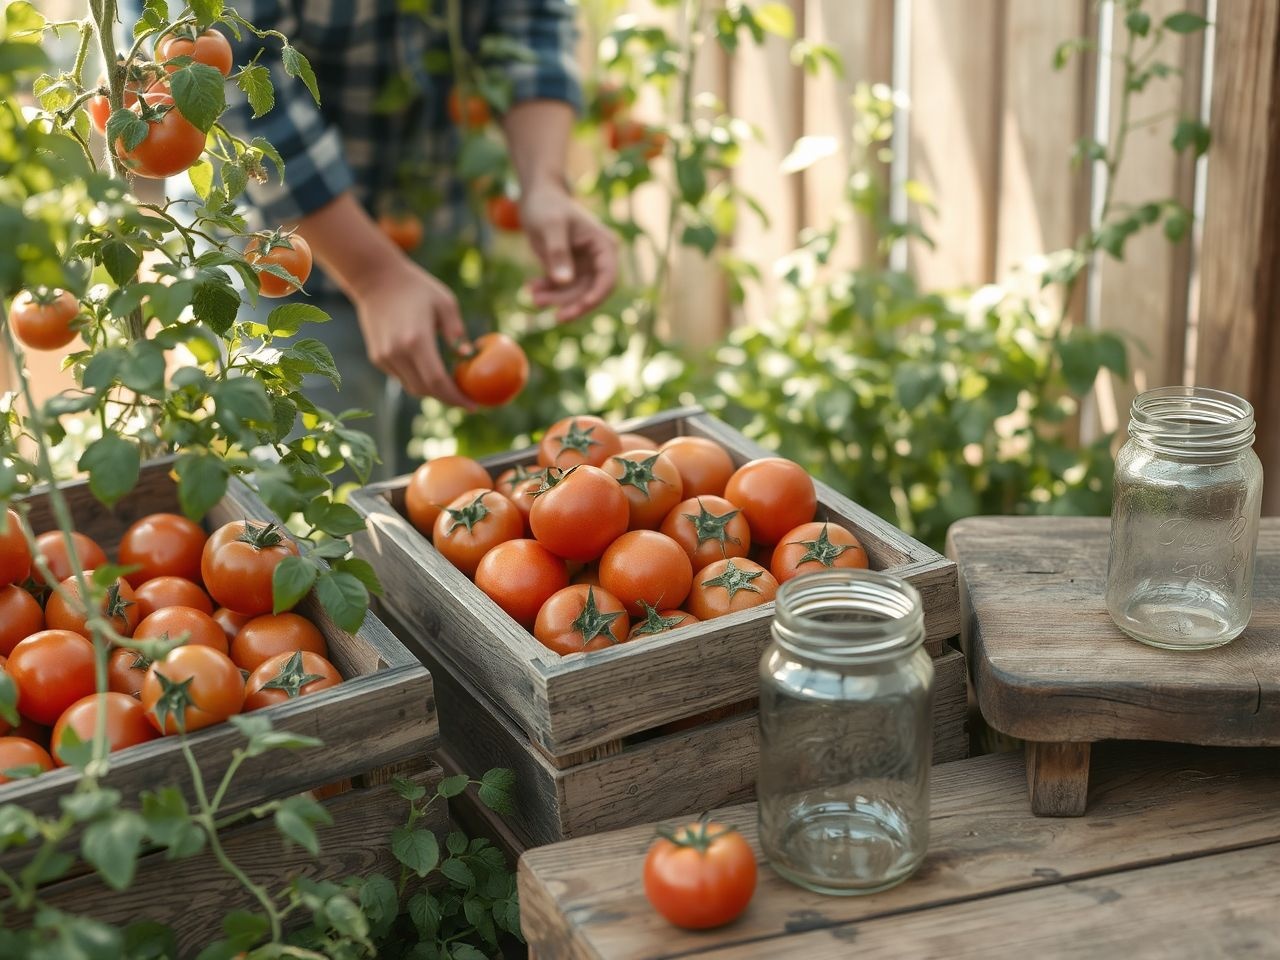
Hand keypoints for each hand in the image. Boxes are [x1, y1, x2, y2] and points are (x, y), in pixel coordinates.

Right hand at [349, 256, 474, 407]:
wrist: (375, 279)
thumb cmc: (417, 288)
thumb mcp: (445, 303)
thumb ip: (457, 332)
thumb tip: (468, 357)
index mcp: (416, 339)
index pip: (437, 381)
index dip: (455, 398)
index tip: (473, 406)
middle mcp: (397, 352)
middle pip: (425, 390)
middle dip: (447, 399)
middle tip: (466, 399)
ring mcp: (384, 356)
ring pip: (412, 387)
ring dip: (433, 391)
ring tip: (451, 386)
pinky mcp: (377, 357)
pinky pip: (402, 378)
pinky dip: (418, 380)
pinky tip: (431, 371)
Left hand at [520, 183, 617, 321]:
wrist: (536, 196)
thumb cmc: (546, 205)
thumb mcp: (550, 226)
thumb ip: (558, 253)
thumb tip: (564, 281)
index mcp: (603, 245)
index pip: (607, 277)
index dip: (596, 296)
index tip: (578, 308)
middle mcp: (597, 258)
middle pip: (591, 291)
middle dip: (571, 303)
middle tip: (552, 314)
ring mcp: (583, 265)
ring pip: (574, 293)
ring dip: (555, 299)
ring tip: (532, 297)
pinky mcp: (569, 269)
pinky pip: (562, 288)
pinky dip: (548, 291)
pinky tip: (531, 288)